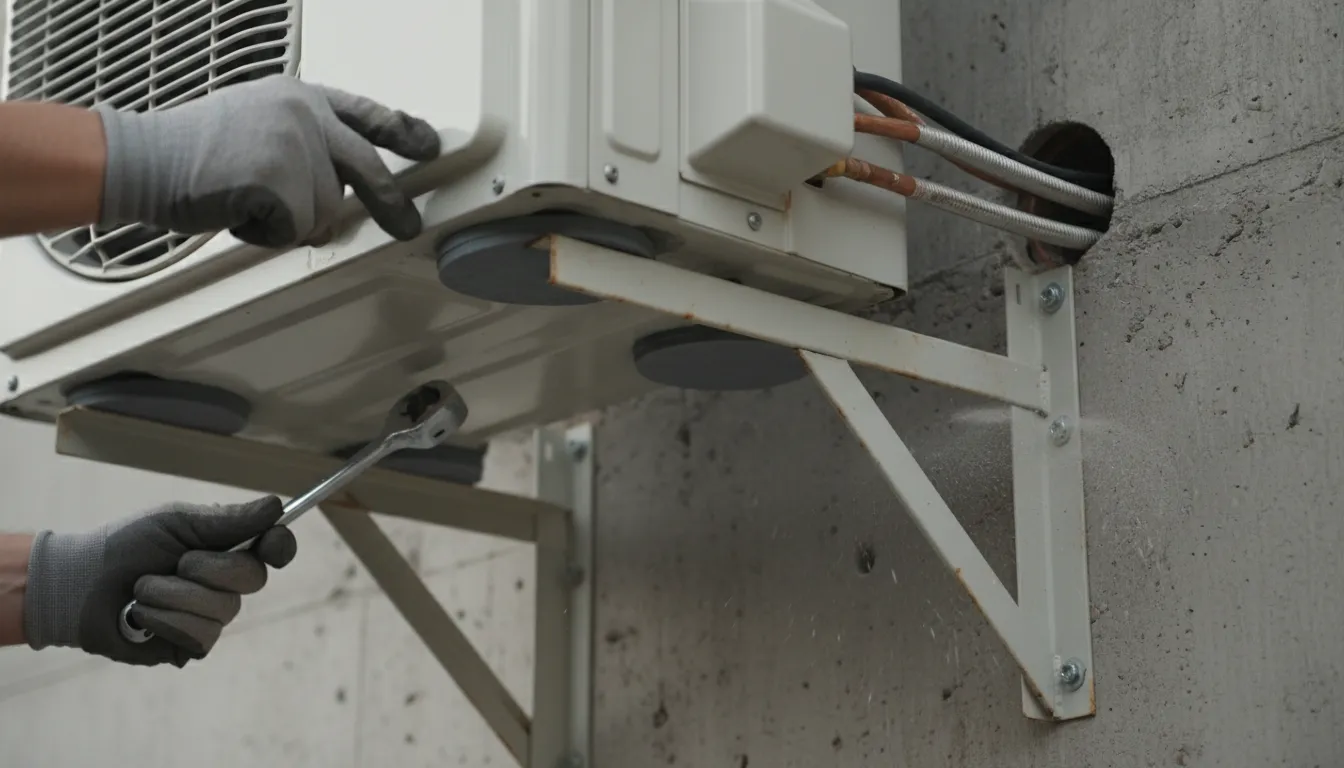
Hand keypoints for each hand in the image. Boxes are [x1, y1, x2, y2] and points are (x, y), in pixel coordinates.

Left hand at [24, 496, 295, 667]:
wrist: (80, 586)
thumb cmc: (126, 545)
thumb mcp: (176, 522)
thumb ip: (228, 520)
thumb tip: (276, 506)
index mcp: (226, 547)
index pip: (274, 547)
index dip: (280, 545)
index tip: (272, 543)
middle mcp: (226, 583)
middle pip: (254, 578)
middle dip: (210, 568)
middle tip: (178, 562)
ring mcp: (211, 616)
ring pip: (224, 610)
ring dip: (175, 596)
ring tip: (144, 590)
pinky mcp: (191, 645)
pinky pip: (200, 635)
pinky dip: (165, 621)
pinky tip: (142, 617)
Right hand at [95, 75, 441, 247]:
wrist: (145, 157)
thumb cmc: (193, 147)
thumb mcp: (258, 120)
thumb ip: (305, 141)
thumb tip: (343, 184)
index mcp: (302, 97)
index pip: (366, 113)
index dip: (402, 132)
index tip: (429, 146)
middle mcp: (306, 117)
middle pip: (369, 168)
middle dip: (391, 204)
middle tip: (407, 226)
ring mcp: (296, 148)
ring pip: (326, 211)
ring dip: (291, 221)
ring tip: (248, 199)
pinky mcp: (281, 183)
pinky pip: (296, 230)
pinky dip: (268, 234)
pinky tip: (239, 211)